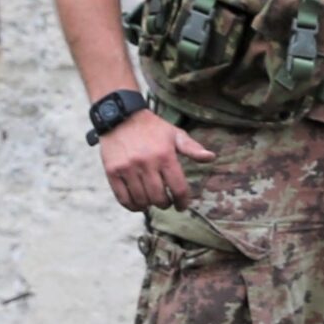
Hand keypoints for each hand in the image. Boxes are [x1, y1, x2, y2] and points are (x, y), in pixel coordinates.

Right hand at [99, 110, 214, 212]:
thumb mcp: (175, 134)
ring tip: (152, 202)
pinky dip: (131, 205)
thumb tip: (211, 157)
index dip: (183, 201)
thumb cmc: (152, 128)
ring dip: (149, 205)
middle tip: (166, 202)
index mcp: (165, 156)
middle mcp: (146, 163)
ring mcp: (127, 168)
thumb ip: (192, 148)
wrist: (120, 117)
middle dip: (165, 204)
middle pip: (159, 198)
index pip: (178, 188)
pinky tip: (137, 204)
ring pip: (141, 199)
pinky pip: (122, 197)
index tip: (182, 206)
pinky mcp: (112, 171)